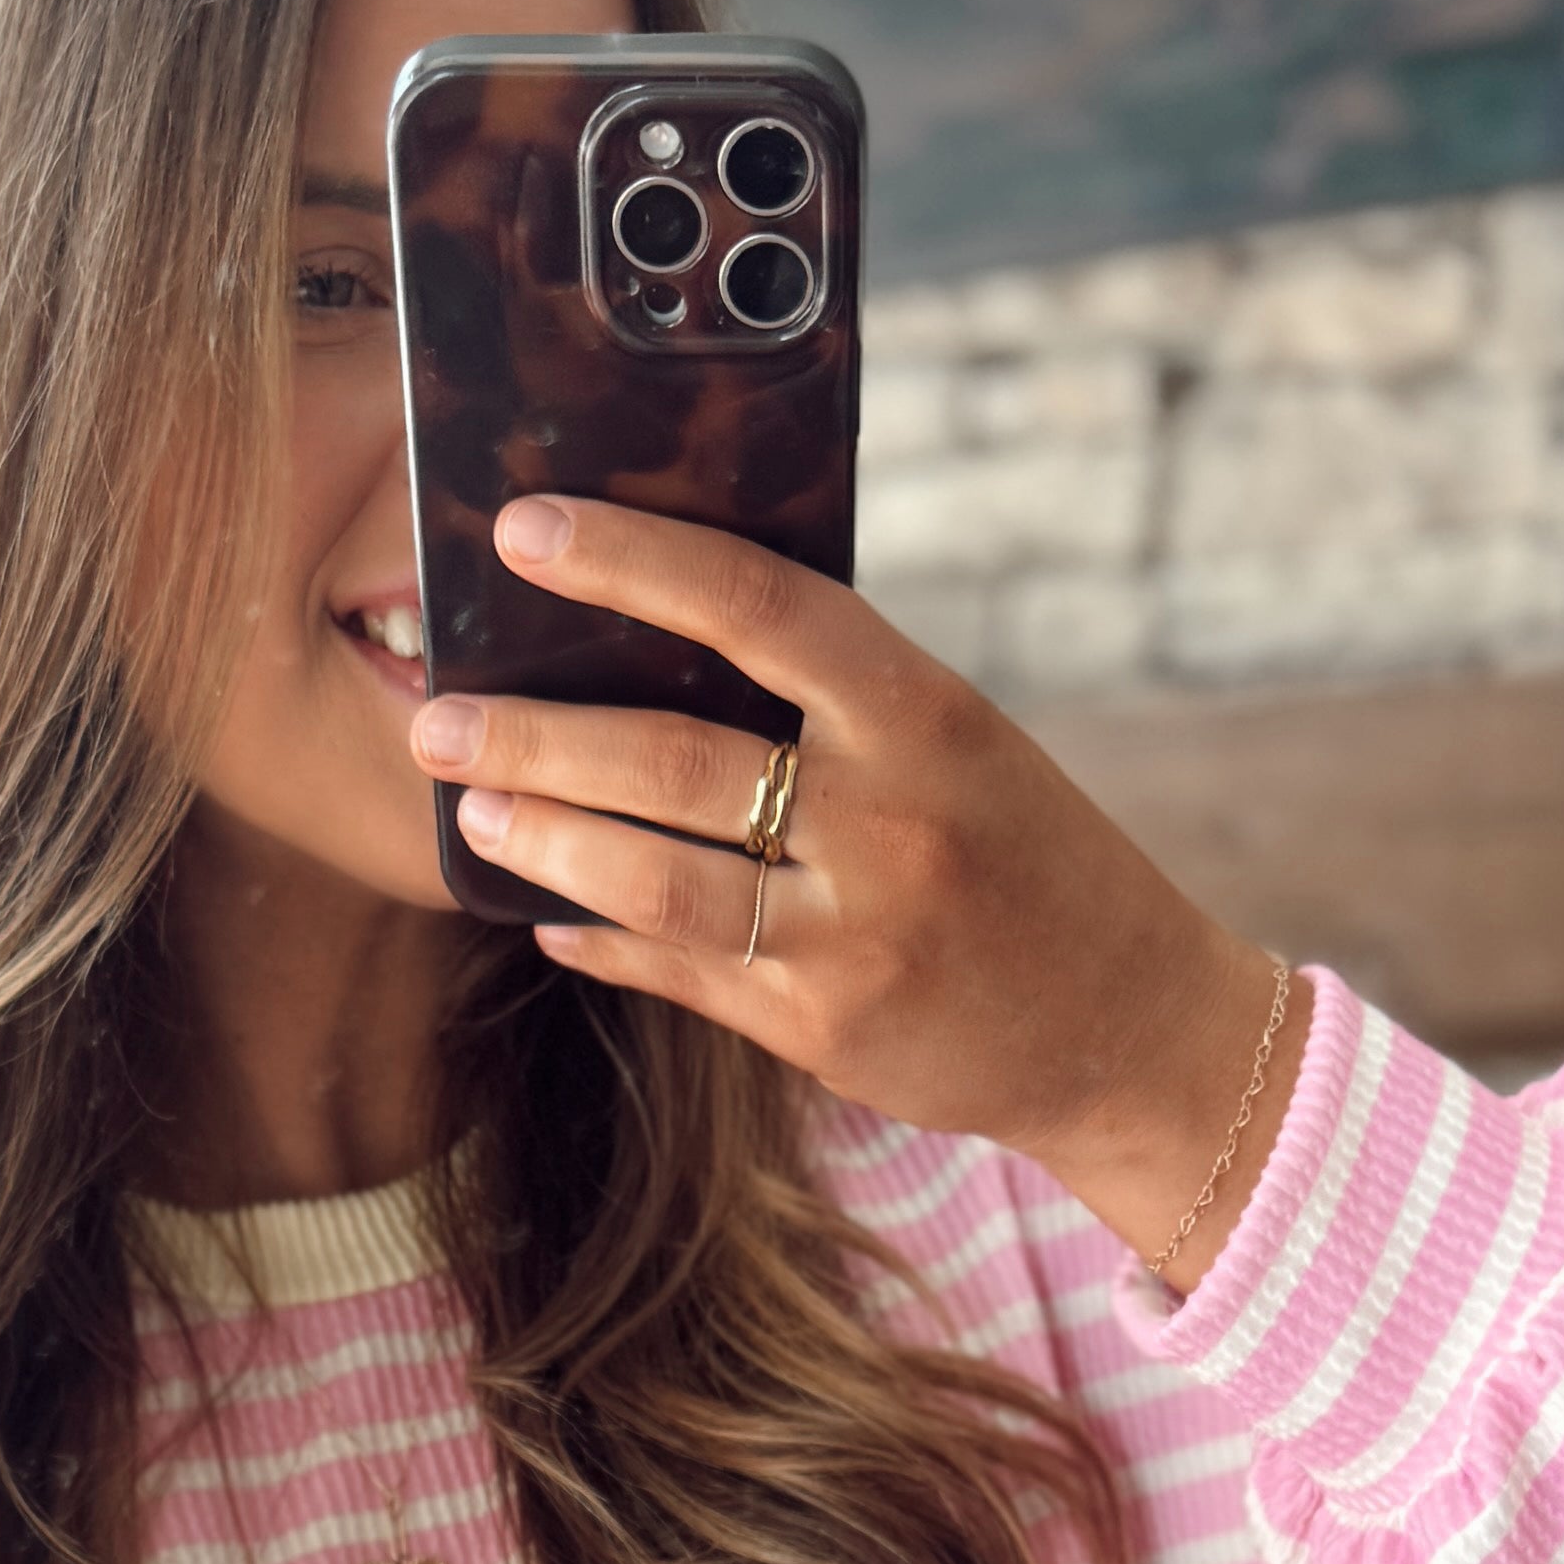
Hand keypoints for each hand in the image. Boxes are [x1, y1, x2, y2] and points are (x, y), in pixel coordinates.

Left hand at [406, 493, 1300, 1279]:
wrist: (1129, 1023)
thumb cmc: (1026, 855)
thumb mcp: (958, 742)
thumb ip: (834, 700)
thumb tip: (657, 644)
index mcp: (925, 716)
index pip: (756, 606)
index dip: (629, 561)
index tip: (521, 530)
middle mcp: (888, 823)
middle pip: (672, 761)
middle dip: (532, 735)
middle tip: (433, 714)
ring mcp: (853, 937)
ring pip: (656, 882)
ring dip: (546, 841)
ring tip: (474, 809)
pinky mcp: (824, 1032)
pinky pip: (681, 975)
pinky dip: (602, 942)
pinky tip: (546, 918)